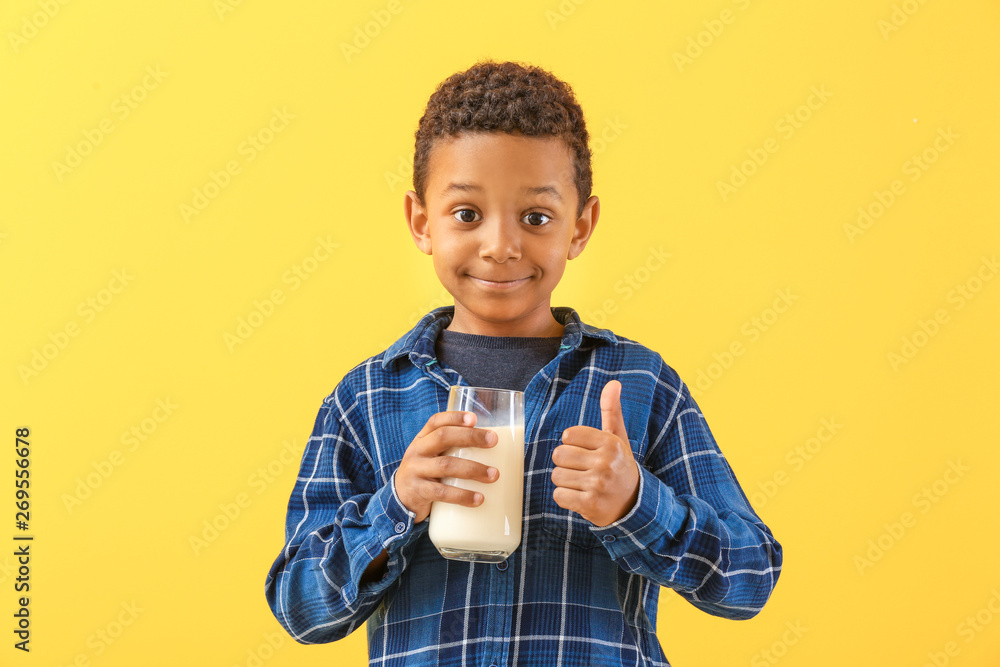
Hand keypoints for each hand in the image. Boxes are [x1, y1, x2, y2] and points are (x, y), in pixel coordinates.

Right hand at [395, 410, 498, 523]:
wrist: (400, 499)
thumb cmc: (427, 473)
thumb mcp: (433, 456)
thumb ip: (453, 449)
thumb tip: (497, 447)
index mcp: (422, 439)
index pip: (436, 421)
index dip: (454, 417)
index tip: (474, 418)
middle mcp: (417, 451)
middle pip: (442, 437)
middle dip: (470, 437)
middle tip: (494, 440)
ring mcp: (415, 471)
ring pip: (445, 465)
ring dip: (473, 469)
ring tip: (494, 475)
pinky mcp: (418, 492)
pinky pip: (441, 492)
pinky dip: (462, 495)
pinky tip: (479, 499)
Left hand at [551, 380, 639, 526]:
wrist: (634, 505)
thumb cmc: (619, 467)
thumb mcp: (618, 438)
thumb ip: (611, 410)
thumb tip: (613, 382)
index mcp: (610, 443)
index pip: (568, 435)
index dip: (572, 445)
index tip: (586, 452)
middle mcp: (605, 462)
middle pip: (559, 455)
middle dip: (566, 463)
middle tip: (583, 470)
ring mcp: (598, 485)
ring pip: (556, 475)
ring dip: (565, 482)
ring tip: (583, 484)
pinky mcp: (590, 505)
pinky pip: (559, 495)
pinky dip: (565, 498)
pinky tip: (580, 497)